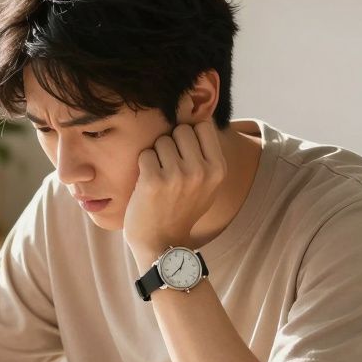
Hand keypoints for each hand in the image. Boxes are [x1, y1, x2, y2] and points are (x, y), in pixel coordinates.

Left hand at [123, 122, 226, 267]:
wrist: (162, 244)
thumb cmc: (182, 210)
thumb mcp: (208, 185)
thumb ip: (207, 155)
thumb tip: (198, 117)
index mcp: (218, 169)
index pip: (202, 125)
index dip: (189, 136)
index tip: (184, 153)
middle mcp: (201, 170)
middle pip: (180, 130)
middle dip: (171, 144)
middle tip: (169, 168)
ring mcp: (178, 175)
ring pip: (161, 140)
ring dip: (156, 155)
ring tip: (159, 178)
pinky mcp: (153, 181)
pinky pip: (145, 154)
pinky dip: (142, 166)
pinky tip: (147, 184)